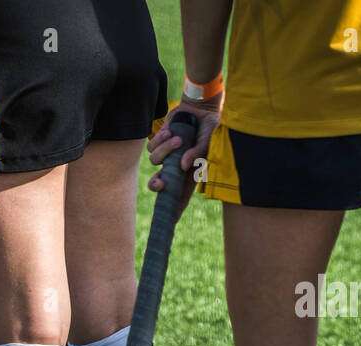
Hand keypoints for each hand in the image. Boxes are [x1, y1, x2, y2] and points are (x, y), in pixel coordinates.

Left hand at [147, 96, 221, 212]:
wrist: (200, 109)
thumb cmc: (209, 128)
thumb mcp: (208, 142)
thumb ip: (197, 154)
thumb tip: (182, 166)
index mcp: (189, 175)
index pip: (180, 197)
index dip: (174, 210)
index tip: (168, 222)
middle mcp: (175, 168)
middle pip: (158, 185)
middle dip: (156, 185)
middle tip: (160, 182)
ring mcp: (166, 156)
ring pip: (154, 162)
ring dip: (165, 150)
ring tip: (179, 139)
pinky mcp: (159, 143)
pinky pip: (151, 147)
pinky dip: (160, 139)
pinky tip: (171, 131)